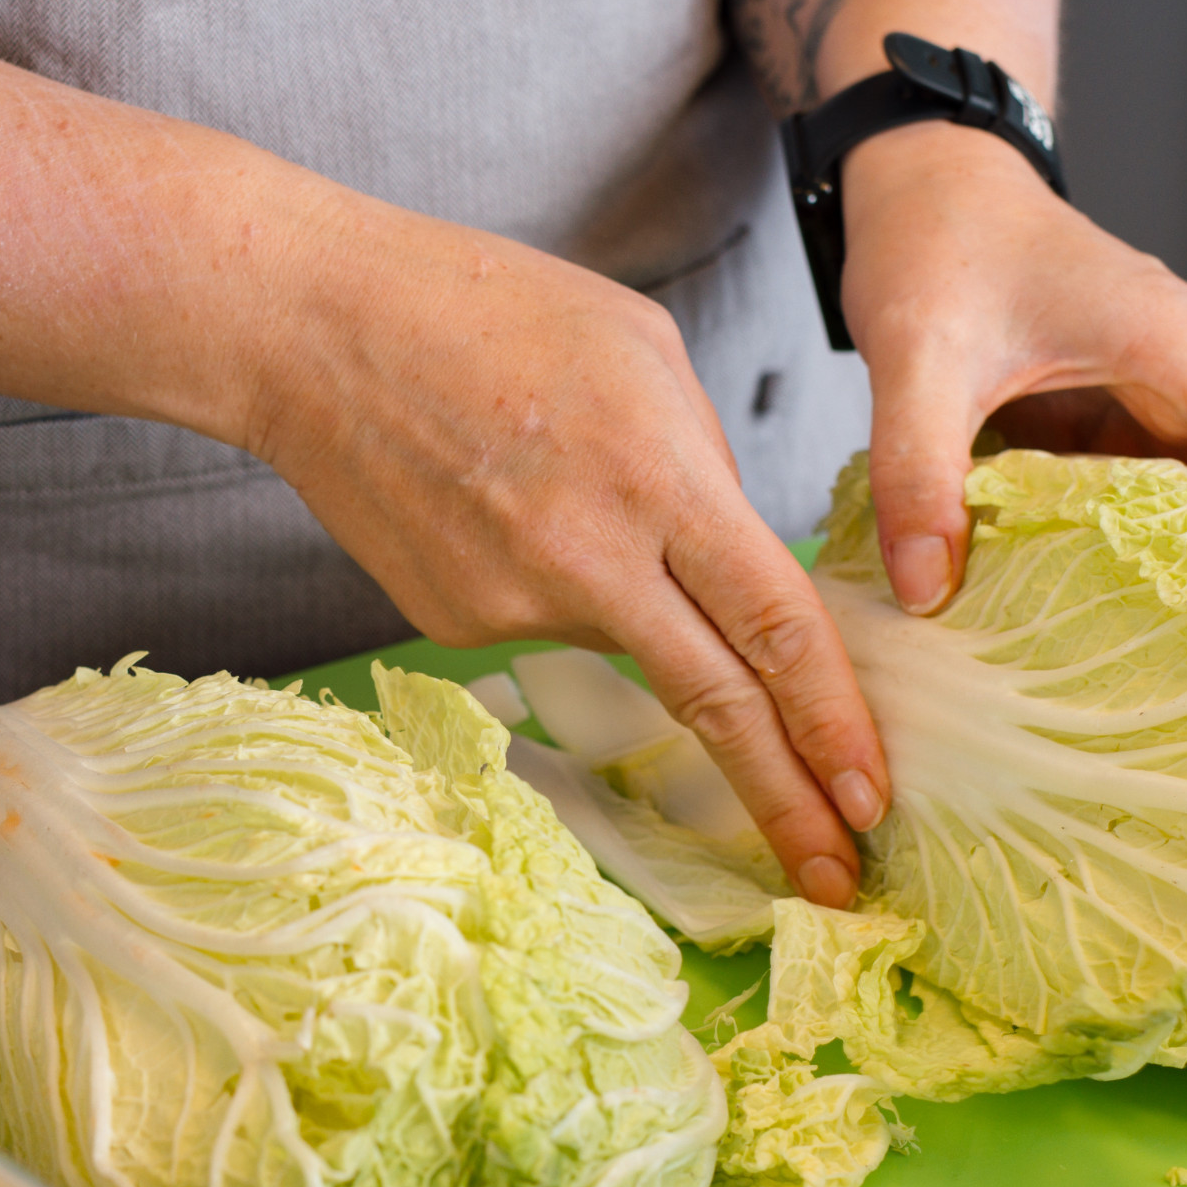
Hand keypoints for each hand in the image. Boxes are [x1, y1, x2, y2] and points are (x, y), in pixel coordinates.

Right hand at [239, 199, 885, 908]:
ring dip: (634, 599)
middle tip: (838, 876)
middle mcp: (588, 561)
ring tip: (559, 485)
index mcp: (657, 481)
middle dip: (786, 801)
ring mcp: (513, 605)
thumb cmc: (485, 309)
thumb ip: (706, 466)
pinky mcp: (458, 625)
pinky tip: (503, 497)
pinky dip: (558, 575)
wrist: (315, 329)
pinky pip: (550, 618)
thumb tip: (735, 558)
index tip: (870, 794)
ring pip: (628, 639)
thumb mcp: (645, 351)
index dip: (831, 723)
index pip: (775, 628)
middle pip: (716, 707)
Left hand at [838, 125, 1186, 613]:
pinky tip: (1164, 629)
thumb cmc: (938, 246)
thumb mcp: (914, 359)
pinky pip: (1167, 496)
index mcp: (1172, 343)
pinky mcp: (1131, 418)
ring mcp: (1167, 395)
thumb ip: (920, 472)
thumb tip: (928, 591)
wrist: (929, 184)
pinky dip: (1170, 553)